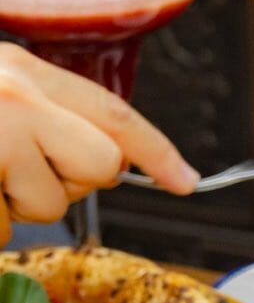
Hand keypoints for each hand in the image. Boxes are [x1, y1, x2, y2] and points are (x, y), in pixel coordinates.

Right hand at [0, 43, 198, 244]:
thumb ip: (50, 116)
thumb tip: (110, 162)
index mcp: (23, 71)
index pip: (113, 113)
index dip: (157, 151)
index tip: (187, 180)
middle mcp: (17, 98)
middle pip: (102, 164)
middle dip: (72, 181)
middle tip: (15, 169)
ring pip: (53, 205)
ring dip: (18, 207)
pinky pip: (7, 230)